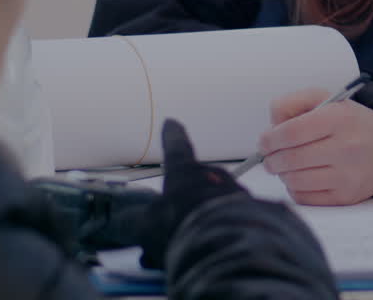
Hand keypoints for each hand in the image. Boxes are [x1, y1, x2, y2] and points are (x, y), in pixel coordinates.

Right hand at [132, 118, 247, 268]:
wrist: (227, 242)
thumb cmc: (184, 224)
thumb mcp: (145, 224)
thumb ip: (132, 222)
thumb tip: (118, 223)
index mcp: (186, 172)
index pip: (176, 148)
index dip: (172, 136)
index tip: (171, 123)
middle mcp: (214, 176)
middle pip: (197, 183)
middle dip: (185, 201)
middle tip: (173, 222)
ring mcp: (236, 194)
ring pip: (214, 204)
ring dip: (200, 221)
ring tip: (187, 245)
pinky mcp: (253, 214)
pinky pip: (231, 220)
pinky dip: (219, 232)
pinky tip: (209, 249)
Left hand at [259, 88, 372, 205]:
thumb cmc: (349, 123)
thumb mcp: (326, 99)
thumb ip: (293, 103)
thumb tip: (271, 127)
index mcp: (339, 118)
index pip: (291, 132)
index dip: (270, 139)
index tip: (265, 141)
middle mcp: (347, 147)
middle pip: (290, 159)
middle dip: (271, 159)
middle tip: (270, 157)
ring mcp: (348, 174)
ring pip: (294, 180)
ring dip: (283, 174)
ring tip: (288, 165)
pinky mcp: (346, 196)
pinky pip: (304, 197)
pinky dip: (295, 188)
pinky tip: (303, 177)